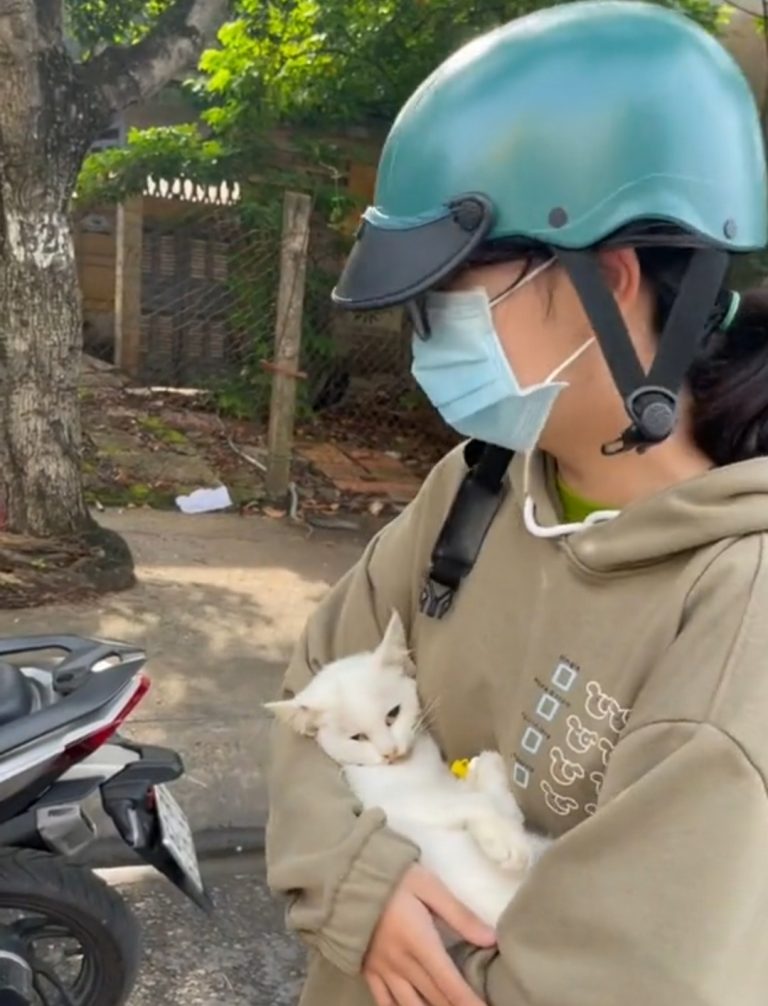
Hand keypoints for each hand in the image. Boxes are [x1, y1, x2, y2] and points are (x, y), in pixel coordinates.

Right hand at [363, 865, 494, 1005]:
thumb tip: (491, 939)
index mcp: (420, 942)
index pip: (451, 983)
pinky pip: (384, 1003)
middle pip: (435, 999)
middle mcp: (402, 964)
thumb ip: (459, 914)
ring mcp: (383, 971)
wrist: (344, 877)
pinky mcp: (368, 971)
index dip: (471, 1003)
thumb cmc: (392, 878)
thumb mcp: (429, 886)